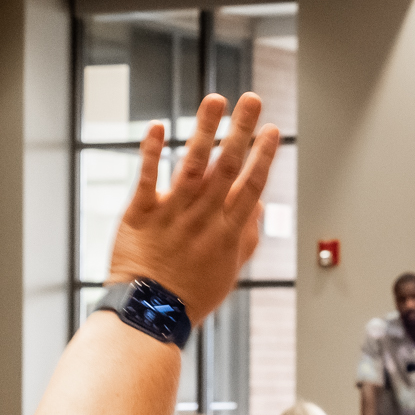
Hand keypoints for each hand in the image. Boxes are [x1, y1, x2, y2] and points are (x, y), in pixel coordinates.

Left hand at [107, 92, 280, 324]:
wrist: (149, 314)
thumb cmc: (190, 296)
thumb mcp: (228, 271)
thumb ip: (244, 237)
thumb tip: (256, 206)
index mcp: (228, 231)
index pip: (252, 185)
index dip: (264, 155)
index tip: (273, 130)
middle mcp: (204, 216)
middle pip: (228, 165)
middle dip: (242, 130)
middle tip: (253, 100)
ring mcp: (173, 212)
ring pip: (192, 162)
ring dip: (205, 128)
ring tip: (216, 99)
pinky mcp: (141, 213)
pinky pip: (147, 177)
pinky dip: (152, 151)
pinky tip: (158, 125)